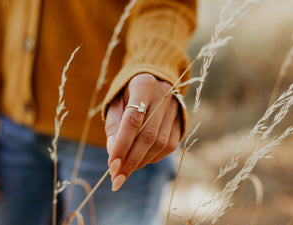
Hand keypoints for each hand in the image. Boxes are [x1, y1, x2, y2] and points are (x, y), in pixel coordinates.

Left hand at [105, 73, 180, 190]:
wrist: (155, 81)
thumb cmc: (129, 93)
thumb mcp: (116, 102)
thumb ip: (114, 125)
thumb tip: (112, 152)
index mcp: (143, 86)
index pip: (133, 119)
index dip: (122, 144)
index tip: (112, 166)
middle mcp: (163, 97)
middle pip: (148, 135)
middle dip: (131, 161)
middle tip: (117, 180)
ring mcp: (175, 110)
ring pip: (160, 143)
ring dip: (141, 162)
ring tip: (126, 171)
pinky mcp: (180, 122)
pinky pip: (169, 146)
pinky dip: (153, 158)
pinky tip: (140, 161)